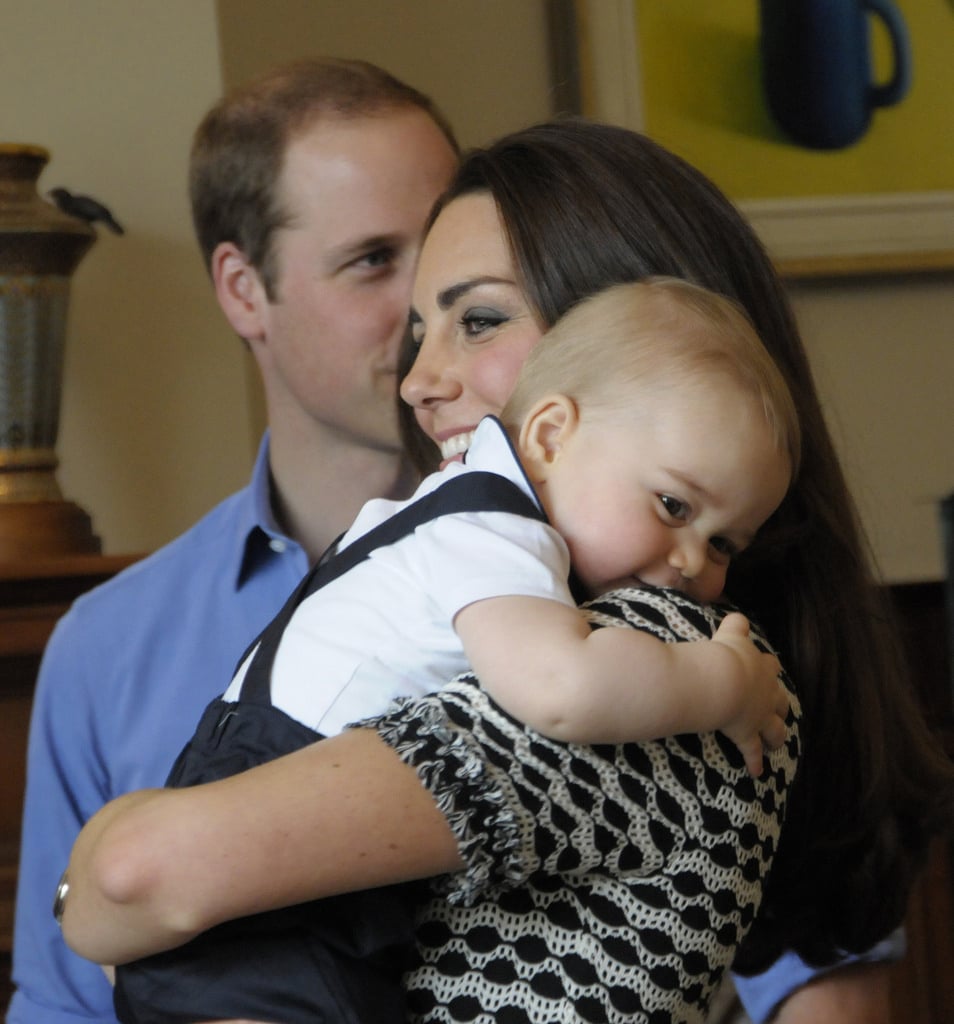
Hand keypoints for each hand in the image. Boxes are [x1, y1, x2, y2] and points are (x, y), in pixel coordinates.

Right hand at [711, 613, 789, 776]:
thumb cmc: (721, 655)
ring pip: (775, 727)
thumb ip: (734, 624)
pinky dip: (755, 761)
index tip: (765, 668)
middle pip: (779, 698)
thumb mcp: (728, 634)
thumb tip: (737, 615)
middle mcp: (764, 691)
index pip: (769, 664)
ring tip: (777, 742)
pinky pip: (752, 751)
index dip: (766, 667)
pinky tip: (756, 772)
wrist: (720, 680)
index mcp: (758, 666)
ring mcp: (758, 714)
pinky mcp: (747, 734)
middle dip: (779, 704)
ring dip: (776, 735)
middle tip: (777, 708)